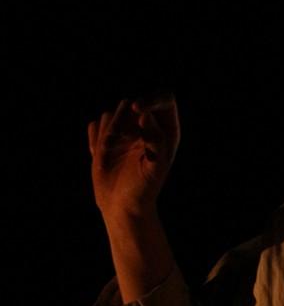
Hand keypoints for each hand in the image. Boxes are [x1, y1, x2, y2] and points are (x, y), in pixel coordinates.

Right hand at [88, 92, 180, 220]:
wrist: (122, 206)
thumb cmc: (143, 190)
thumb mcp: (155, 168)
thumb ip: (155, 140)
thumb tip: (145, 114)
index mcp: (166, 131)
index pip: (164, 99)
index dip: (151, 99)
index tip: (137, 108)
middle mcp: (146, 127)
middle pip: (131, 102)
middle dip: (122, 119)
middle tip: (117, 141)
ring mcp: (124, 131)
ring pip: (111, 112)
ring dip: (108, 130)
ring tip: (111, 151)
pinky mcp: (105, 137)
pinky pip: (95, 124)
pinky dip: (95, 138)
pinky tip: (103, 156)